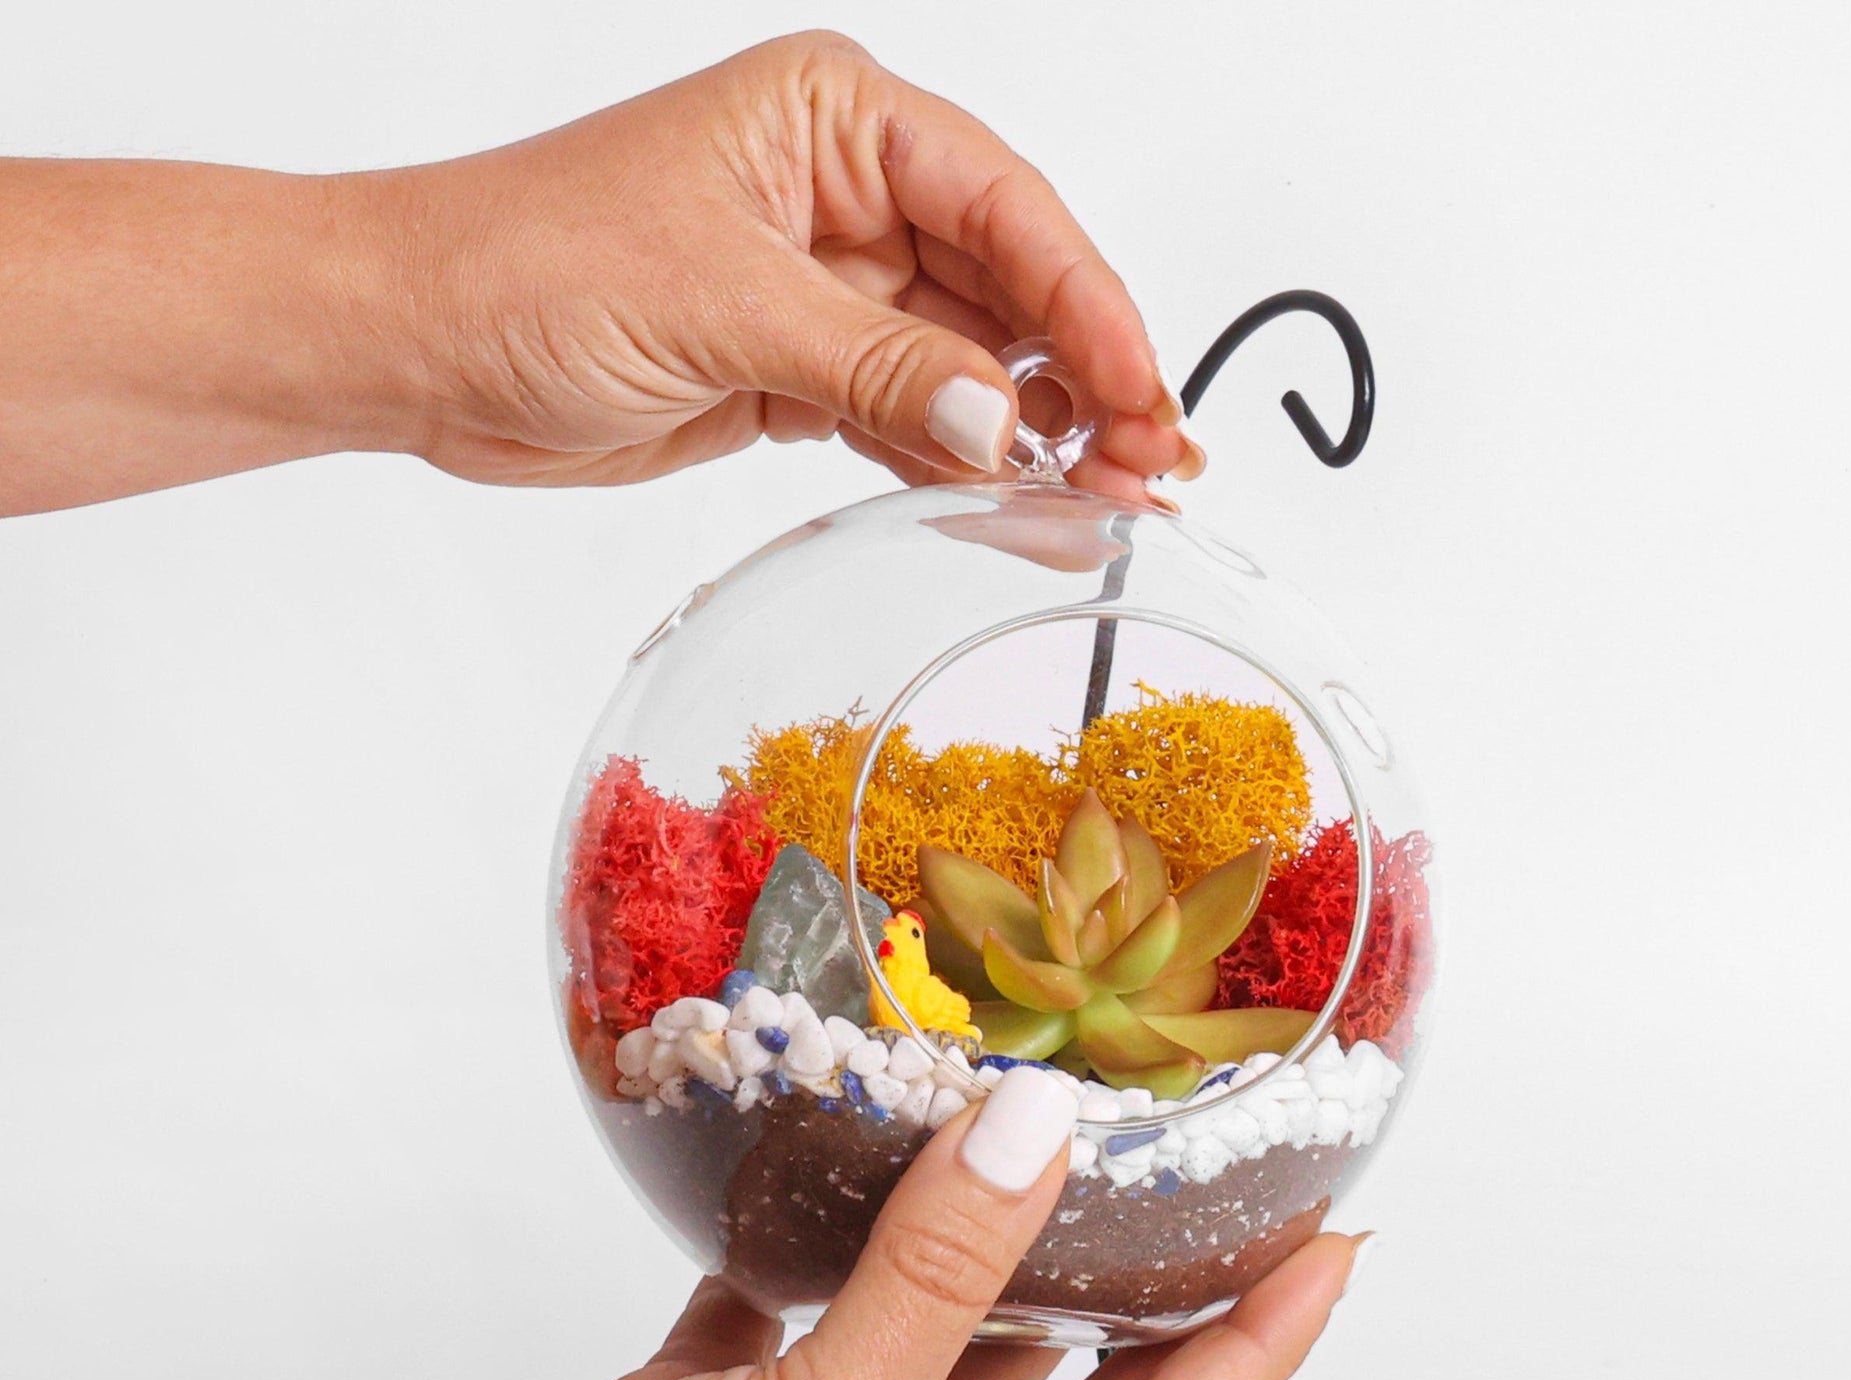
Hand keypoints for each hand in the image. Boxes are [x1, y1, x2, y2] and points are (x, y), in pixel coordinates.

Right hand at [374, 1069, 1359, 1379]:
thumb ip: (938, 1277)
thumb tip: (1032, 1143)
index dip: (1259, 1343)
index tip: (1330, 1247)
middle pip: (1058, 1371)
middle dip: (1126, 1278)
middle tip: (1190, 1174)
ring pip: (929, 1321)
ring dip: (967, 1237)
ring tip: (1027, 1135)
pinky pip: (799, 1299)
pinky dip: (819, 1236)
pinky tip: (835, 1165)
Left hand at [378, 32, 1198, 502]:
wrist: (418, 345)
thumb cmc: (526, 264)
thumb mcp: (722, 306)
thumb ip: (876, 366)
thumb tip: (1000, 423)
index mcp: (833, 121)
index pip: (1003, 210)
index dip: (1087, 305)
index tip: (1140, 392)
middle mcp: (843, 197)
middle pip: (1008, 289)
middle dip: (1083, 381)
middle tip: (1151, 469)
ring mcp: (827, 290)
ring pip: (970, 362)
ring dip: (1035, 435)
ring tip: (1107, 502)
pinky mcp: (801, 372)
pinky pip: (910, 418)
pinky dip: (960, 466)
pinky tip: (1018, 506)